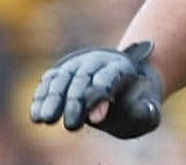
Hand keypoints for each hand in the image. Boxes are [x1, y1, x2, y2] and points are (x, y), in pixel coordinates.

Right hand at [29, 41, 163, 138]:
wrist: (122, 81)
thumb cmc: (137, 101)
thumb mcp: (147, 108)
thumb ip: (142, 113)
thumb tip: (116, 116)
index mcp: (122, 66)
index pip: (109, 76)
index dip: (100, 95)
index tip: (95, 118)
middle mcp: (96, 61)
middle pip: (83, 78)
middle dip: (75, 101)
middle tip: (72, 125)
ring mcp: (76, 64)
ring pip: (61, 79)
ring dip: (53, 100)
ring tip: (47, 120)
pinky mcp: (60, 72)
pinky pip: (48, 83)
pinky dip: (41, 98)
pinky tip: (37, 115)